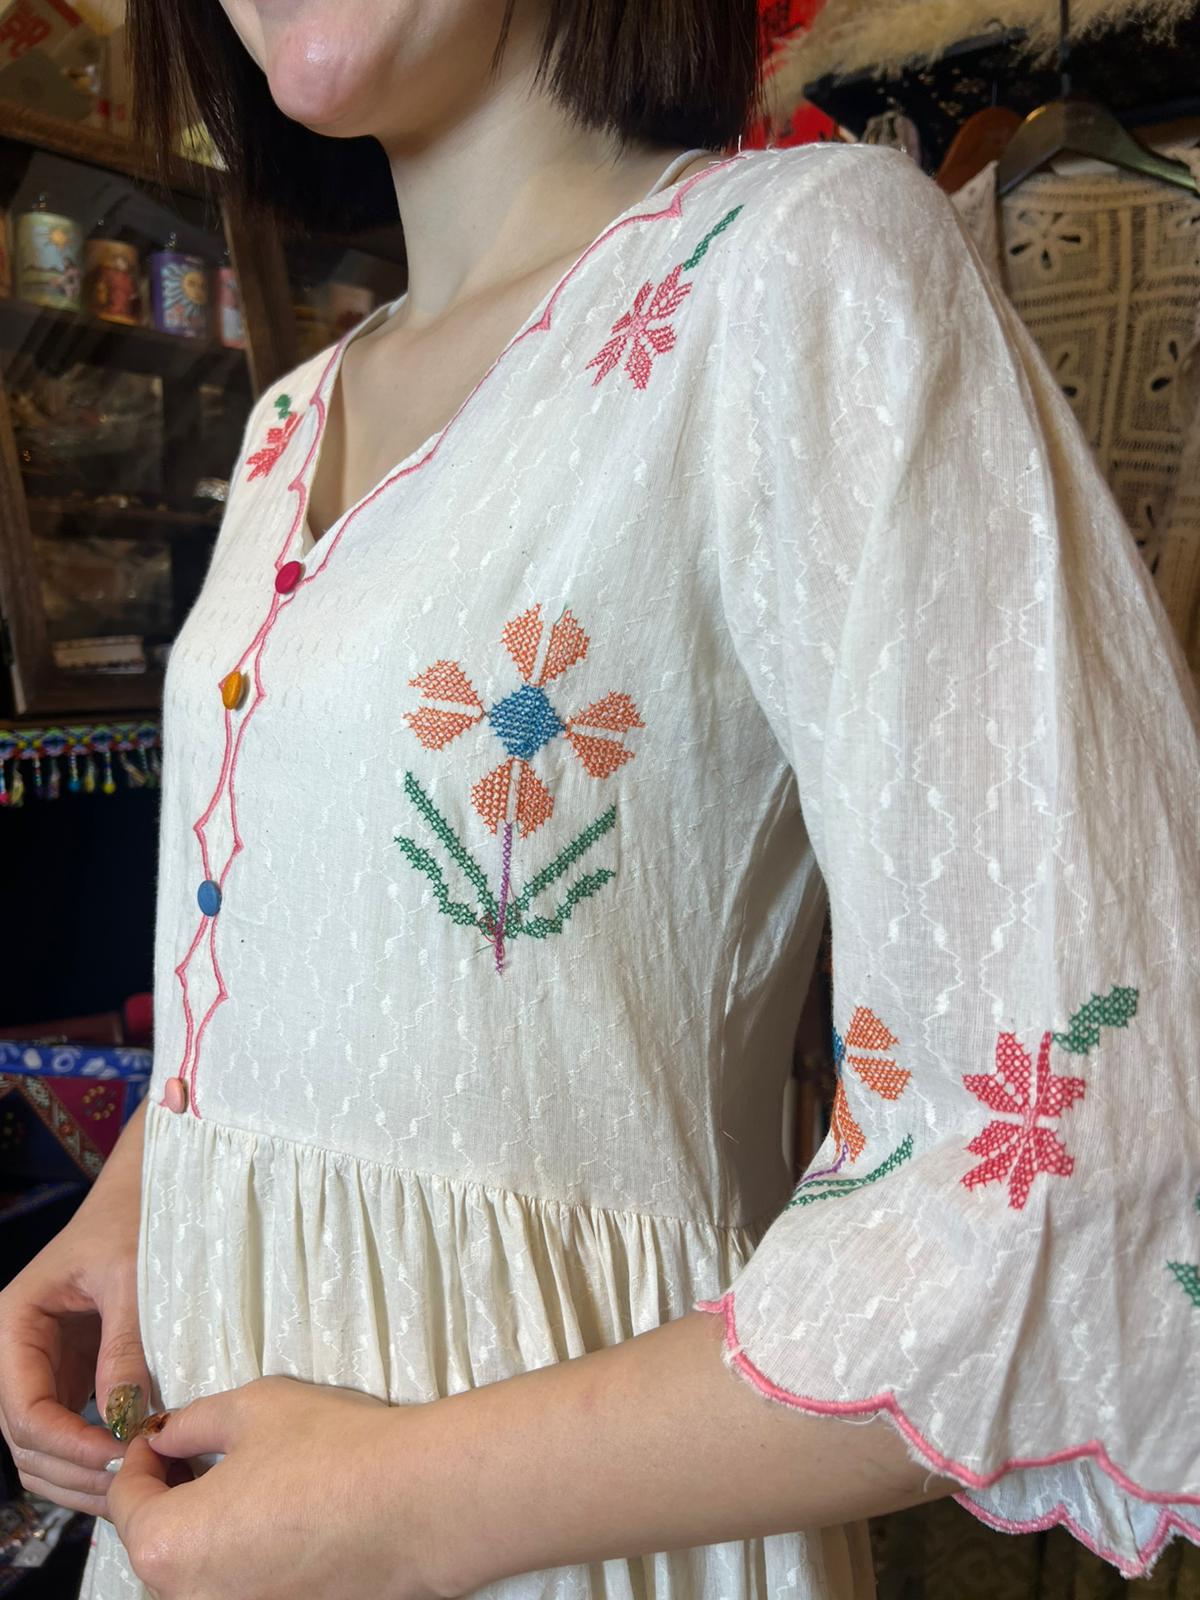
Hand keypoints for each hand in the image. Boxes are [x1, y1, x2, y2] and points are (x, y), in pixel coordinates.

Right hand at [0, 1158, 152, 1519]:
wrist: (142, 1197)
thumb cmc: (131, 1223)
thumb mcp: (131, 1277)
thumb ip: (125, 1344)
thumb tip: (126, 1418)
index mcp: (13, 1323)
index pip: (24, 1409)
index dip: (68, 1444)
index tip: (120, 1457)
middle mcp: (15, 1354)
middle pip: (26, 1441)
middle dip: (74, 1469)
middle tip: (134, 1482)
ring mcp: (41, 1369)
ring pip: (42, 1448)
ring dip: (81, 1475)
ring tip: (137, 1483)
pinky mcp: (70, 1376)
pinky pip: (69, 1432)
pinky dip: (94, 1456)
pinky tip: (136, 1464)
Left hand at [108, 1375, 448, 1599]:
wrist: (420, 1503)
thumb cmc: (335, 1449)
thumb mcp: (252, 1407)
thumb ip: (191, 1422)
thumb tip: (166, 1434)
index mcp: (168, 1547)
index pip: (124, 1499)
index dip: (141, 1453)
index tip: (165, 1432)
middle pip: (160, 1542)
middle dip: (174, 1493)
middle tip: (205, 1449)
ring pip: (202, 1570)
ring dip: (211, 1527)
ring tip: (252, 1480)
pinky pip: (244, 1586)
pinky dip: (250, 1554)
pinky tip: (286, 1514)